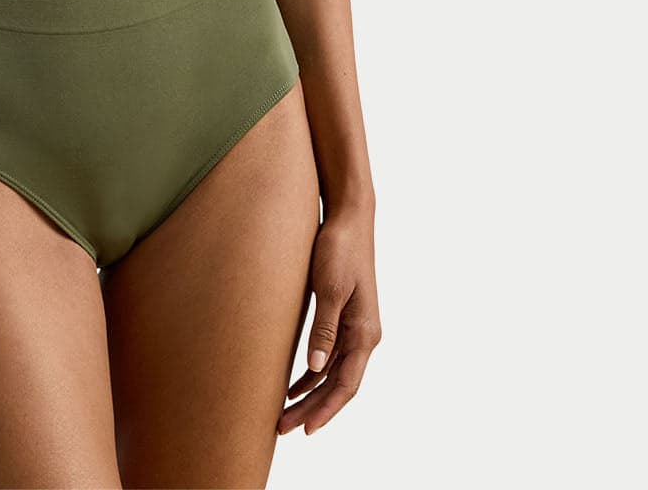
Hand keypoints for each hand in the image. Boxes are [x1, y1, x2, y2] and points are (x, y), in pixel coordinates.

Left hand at [278, 205, 379, 435]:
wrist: (348, 217)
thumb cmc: (339, 248)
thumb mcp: (330, 288)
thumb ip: (324, 328)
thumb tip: (315, 368)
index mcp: (365, 332)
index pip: (346, 384)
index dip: (325, 409)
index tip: (306, 429)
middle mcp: (364, 335)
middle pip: (338, 385)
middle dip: (312, 409)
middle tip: (283, 429)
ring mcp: (354, 327)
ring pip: (332, 374)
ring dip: (310, 395)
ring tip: (283, 414)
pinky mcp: (343, 317)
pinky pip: (329, 357)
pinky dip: (312, 374)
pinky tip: (293, 385)